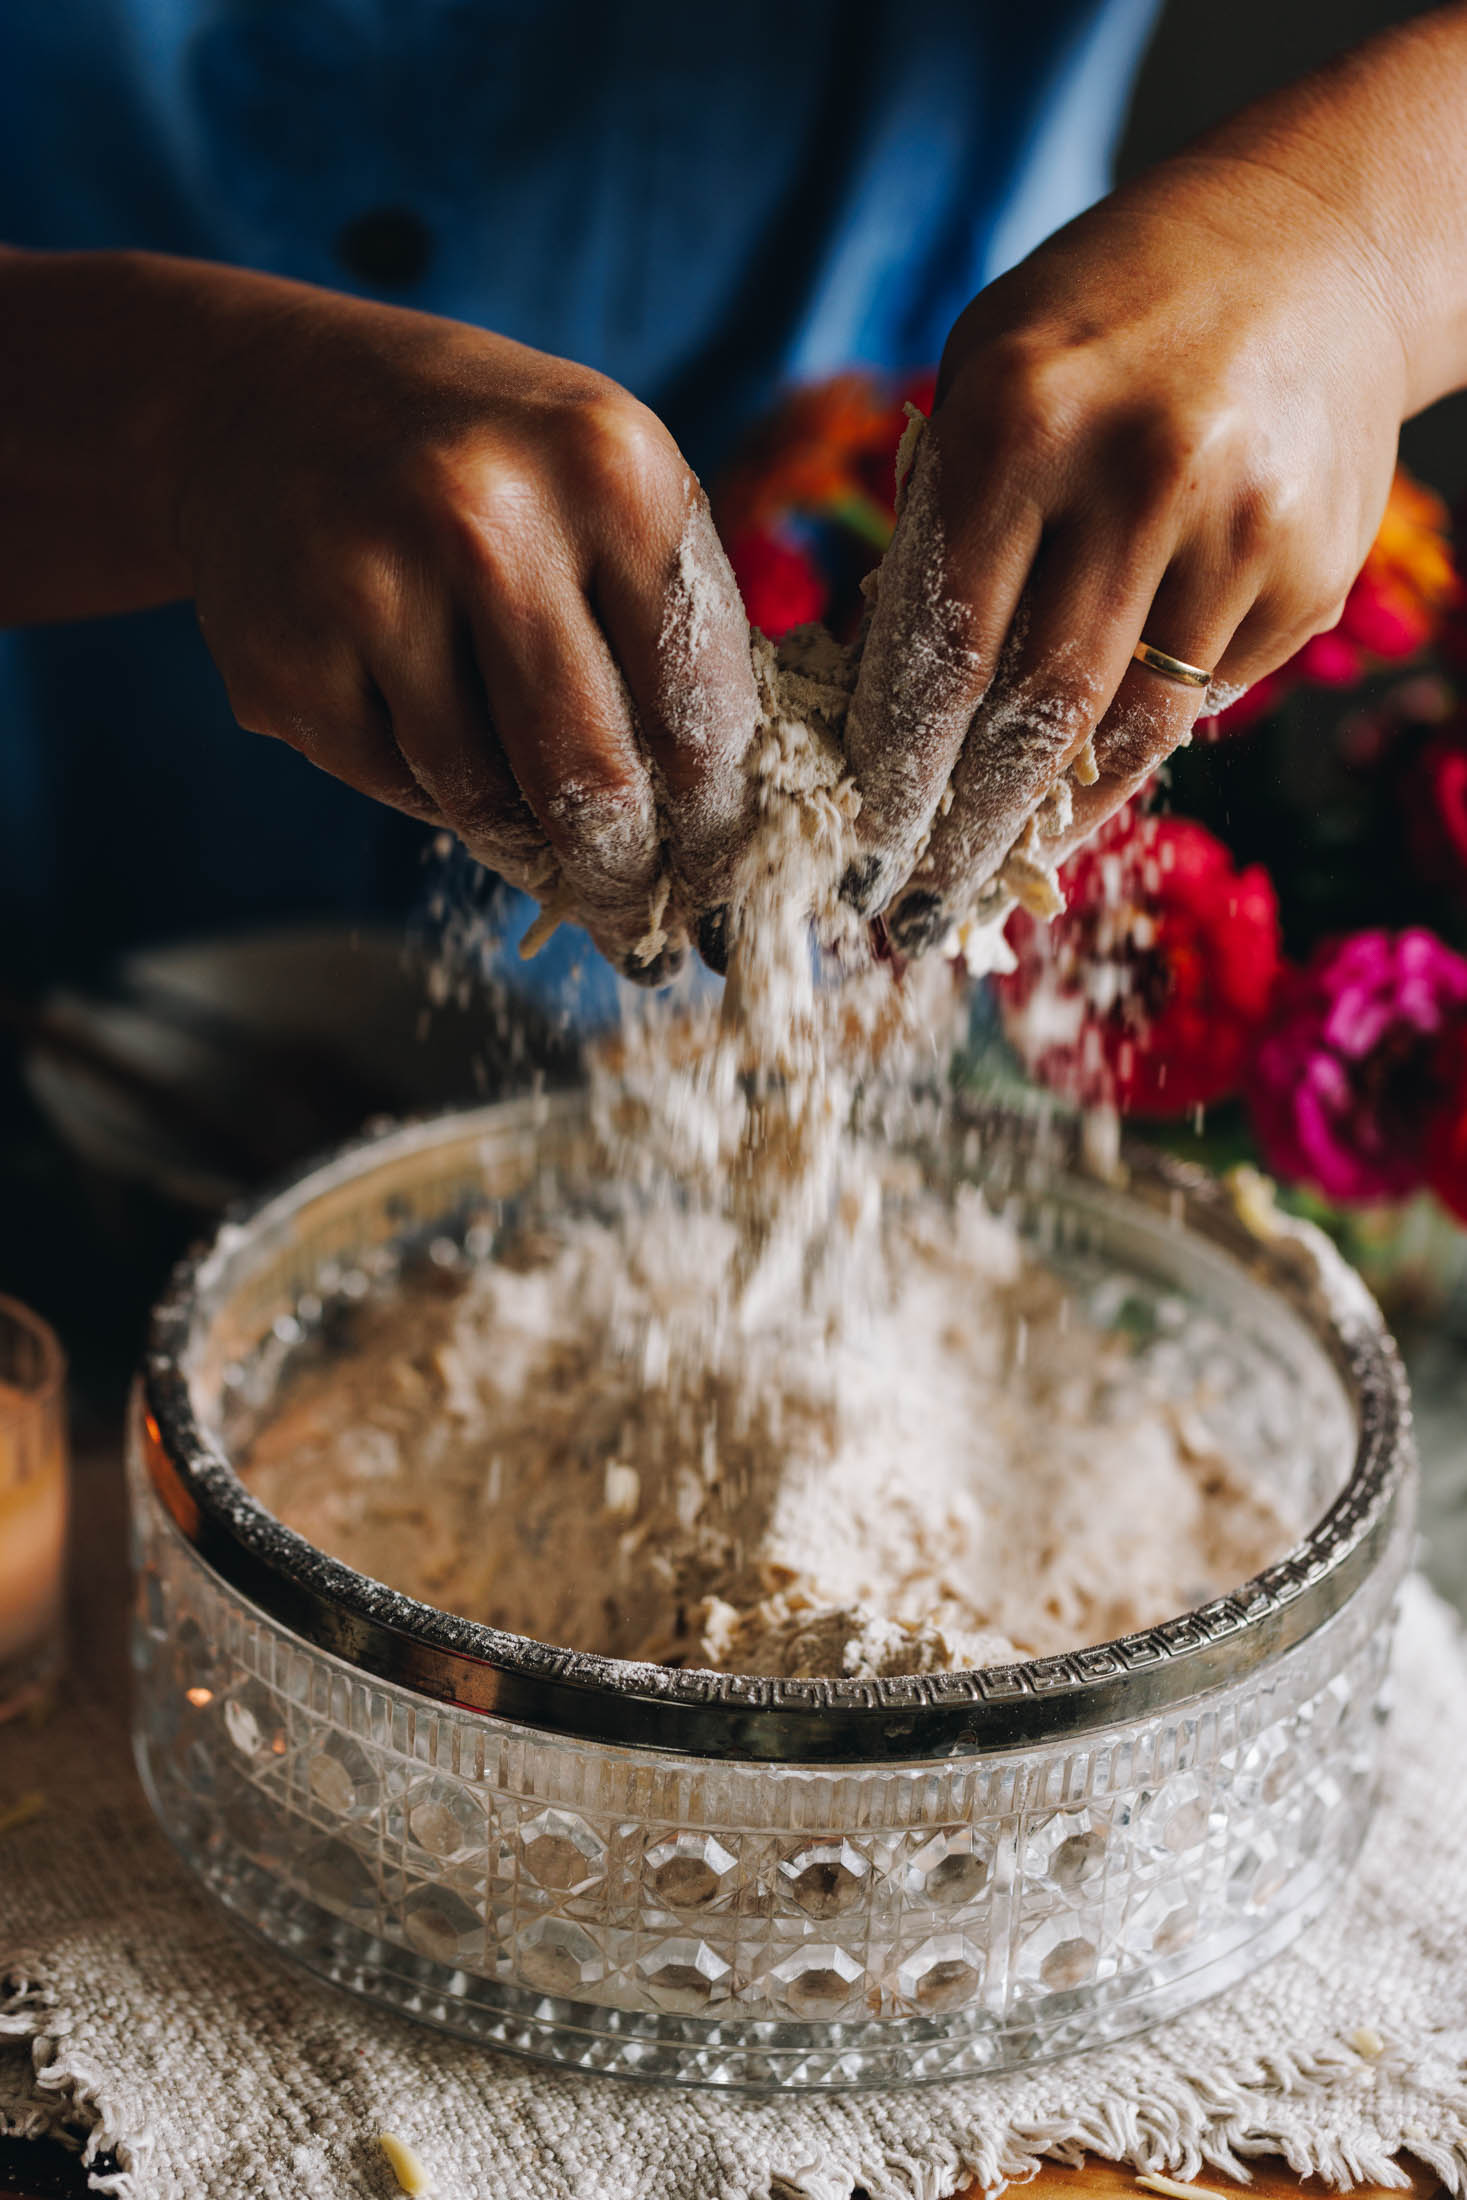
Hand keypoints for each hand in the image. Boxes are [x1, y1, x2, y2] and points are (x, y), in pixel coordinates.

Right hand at [177, 283, 756, 978]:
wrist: (264, 400)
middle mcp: (488, 518)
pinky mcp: (287, 661)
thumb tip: (726, 820)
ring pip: (488, 804)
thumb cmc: (485, 463)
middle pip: (592, 780)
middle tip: (642, 919)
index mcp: (609, 467)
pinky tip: (443, 751)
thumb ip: (672, 622)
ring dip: (533, 854)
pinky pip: (401, 790)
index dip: (717, 818)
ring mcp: (370, 589)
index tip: (720, 876)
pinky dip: (439, 799)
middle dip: (629, 876)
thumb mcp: (602, 482)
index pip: (697, 706)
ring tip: (555, 860)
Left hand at [842, 151, 1409, 949]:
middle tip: (918, 904)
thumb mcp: (990, 368)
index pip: (947, 637)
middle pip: (1041, 709)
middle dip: (969, 826)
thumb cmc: (1107, 319)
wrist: (1315, 246)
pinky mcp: (1312, 573)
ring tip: (993, 875)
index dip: (903, 761)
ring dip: (1053, 818)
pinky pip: (1204, 699)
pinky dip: (1136, 745)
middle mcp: (1145, 472)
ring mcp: (1244, 528)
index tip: (864, 841)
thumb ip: (938, 514)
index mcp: (1026, 413)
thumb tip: (884, 687)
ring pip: (1132, 730)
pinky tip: (1086, 777)